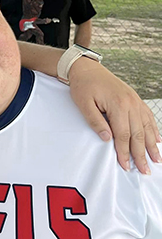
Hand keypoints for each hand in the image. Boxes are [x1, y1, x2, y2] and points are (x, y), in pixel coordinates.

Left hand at [68, 57, 161, 173]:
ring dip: (151, 145)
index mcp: (117, 104)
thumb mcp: (83, 104)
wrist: (86, 67)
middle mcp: (130, 103)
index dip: (125, 152)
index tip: (125, 166)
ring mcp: (135, 100)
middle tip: (145, 171)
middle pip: (138, 134)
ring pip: (146, 127)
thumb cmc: (83, 85)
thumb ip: (95, 122)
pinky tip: (157, 140)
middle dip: (141, 154)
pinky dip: (154, 129)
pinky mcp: (135, 98)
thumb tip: (108, 139)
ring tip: (156, 160)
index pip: (123, 135)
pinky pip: (147, 116)